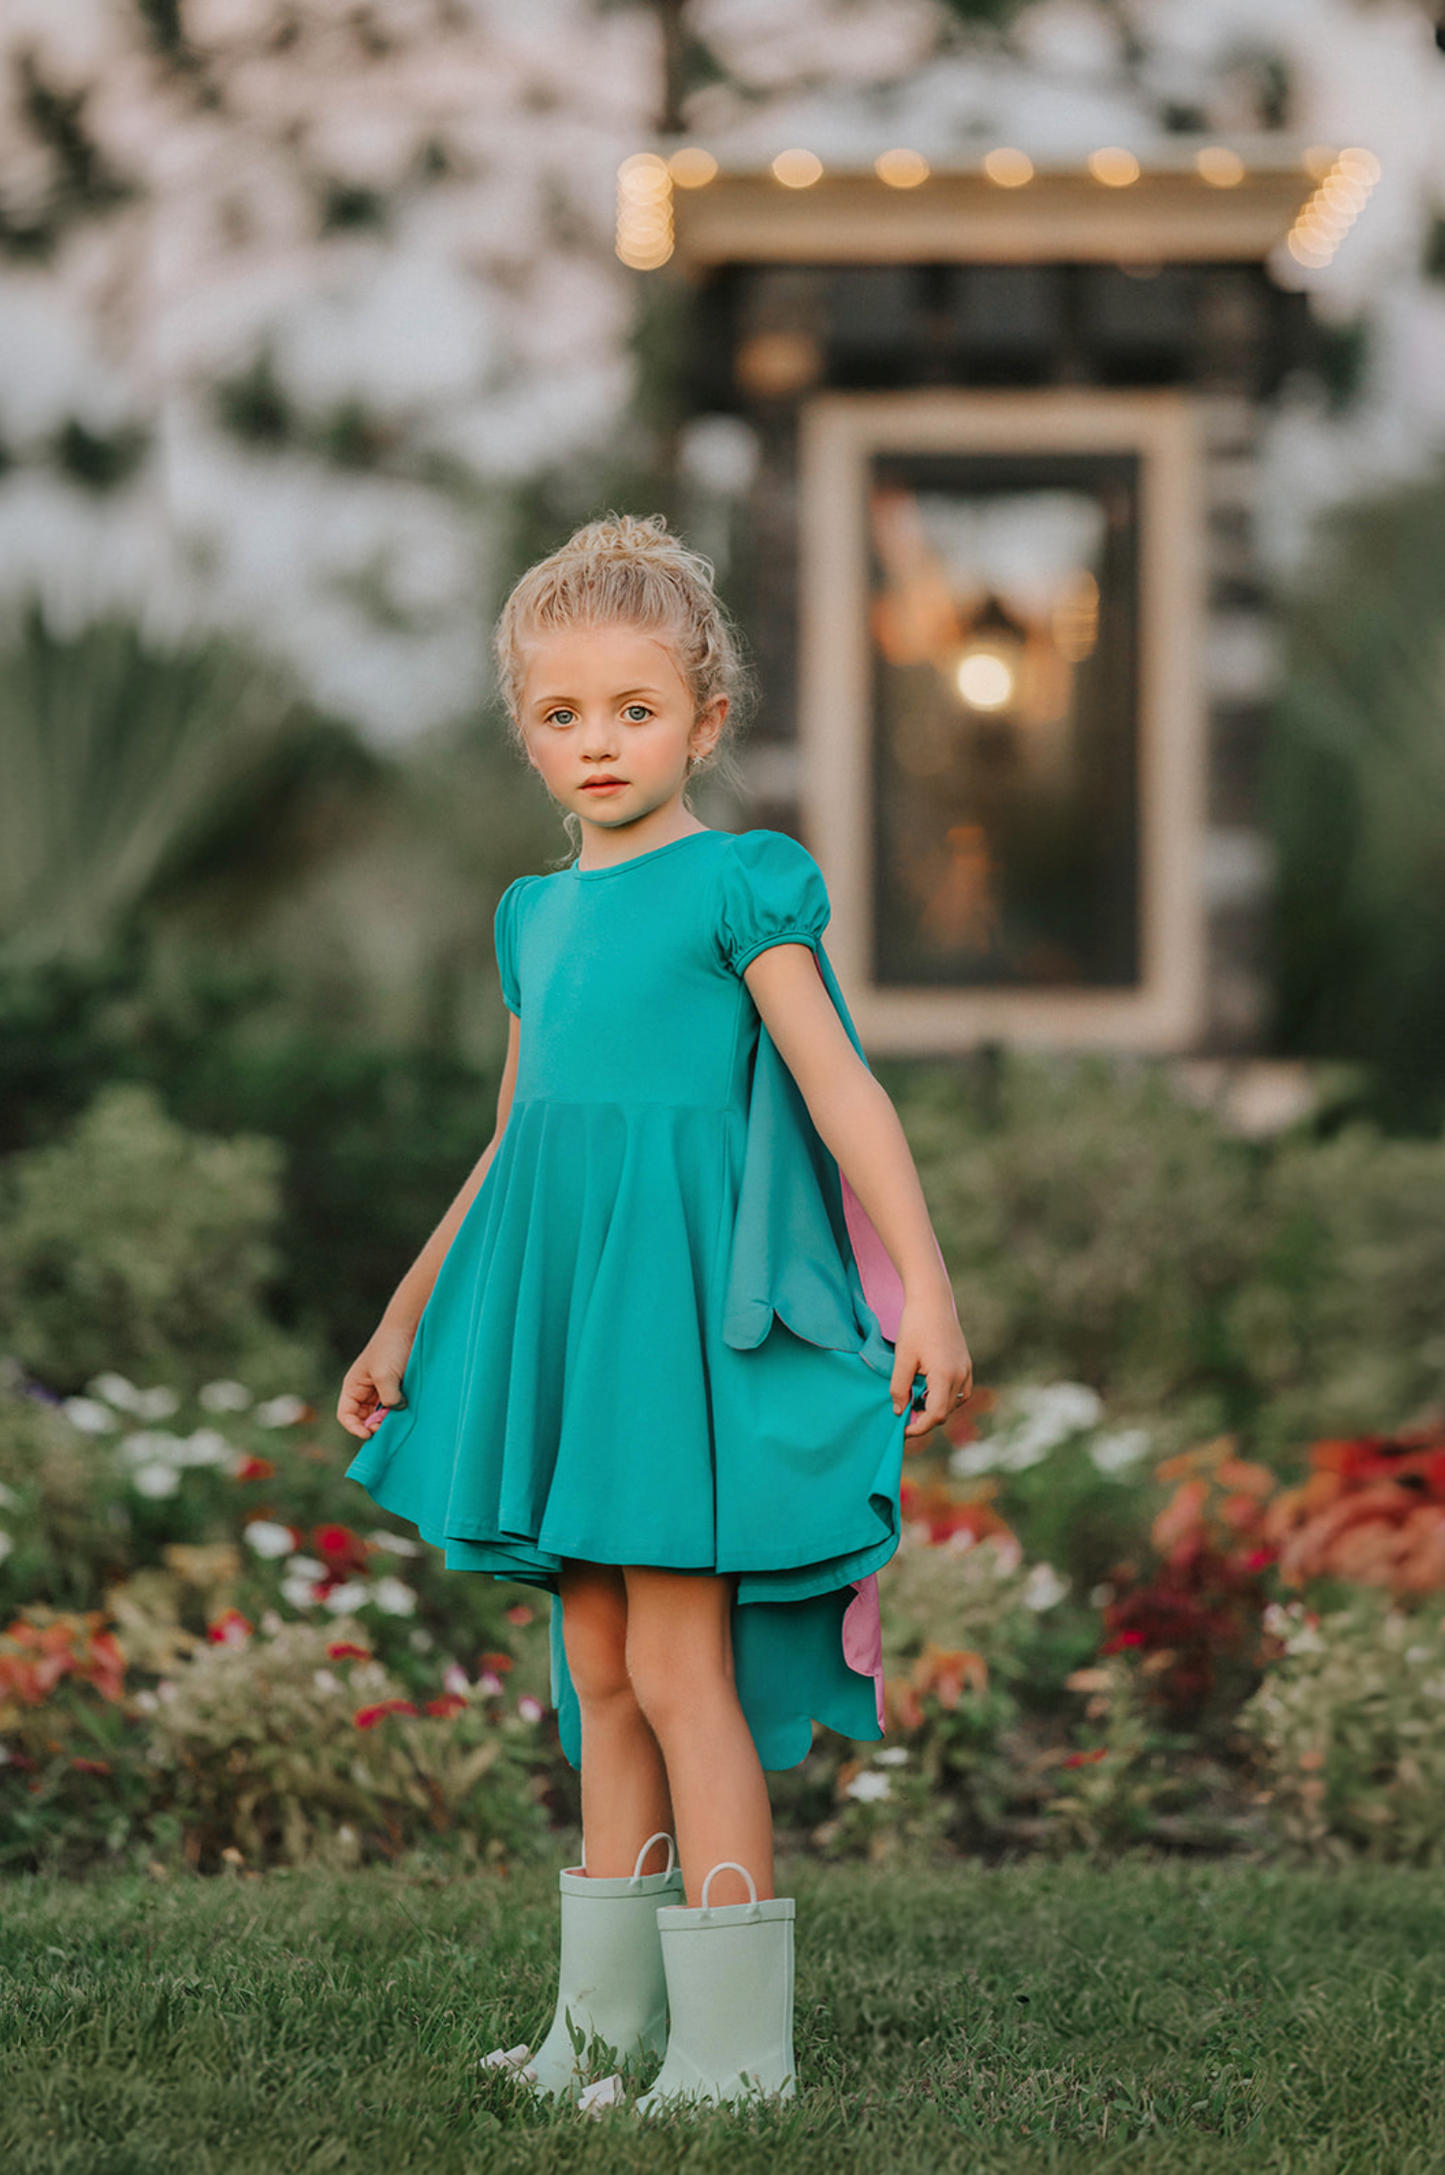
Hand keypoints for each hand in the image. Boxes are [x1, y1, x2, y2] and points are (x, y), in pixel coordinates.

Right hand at [336, 1320, 414, 1441]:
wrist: (409, 1327)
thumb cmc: (391, 1347)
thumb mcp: (385, 1376)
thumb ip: (388, 1399)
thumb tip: (396, 1410)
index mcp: (354, 1386)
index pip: (346, 1415)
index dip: (354, 1428)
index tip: (369, 1433)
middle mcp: (365, 1390)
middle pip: (364, 1418)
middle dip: (373, 1426)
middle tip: (387, 1427)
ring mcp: (382, 1389)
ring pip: (381, 1414)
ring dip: (388, 1419)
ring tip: (398, 1417)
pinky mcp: (398, 1387)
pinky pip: (395, 1405)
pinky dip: (399, 1411)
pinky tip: (407, 1410)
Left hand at [890, 1294, 972, 1440]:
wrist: (932, 1300)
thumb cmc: (915, 1326)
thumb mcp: (902, 1358)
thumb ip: (900, 1387)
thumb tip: (899, 1411)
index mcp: (945, 1376)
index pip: (936, 1415)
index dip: (919, 1427)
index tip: (903, 1429)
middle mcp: (961, 1375)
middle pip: (945, 1412)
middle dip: (925, 1419)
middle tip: (904, 1415)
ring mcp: (966, 1370)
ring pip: (954, 1403)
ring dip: (935, 1408)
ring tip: (914, 1401)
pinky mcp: (966, 1364)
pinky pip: (960, 1391)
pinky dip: (945, 1397)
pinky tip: (929, 1390)